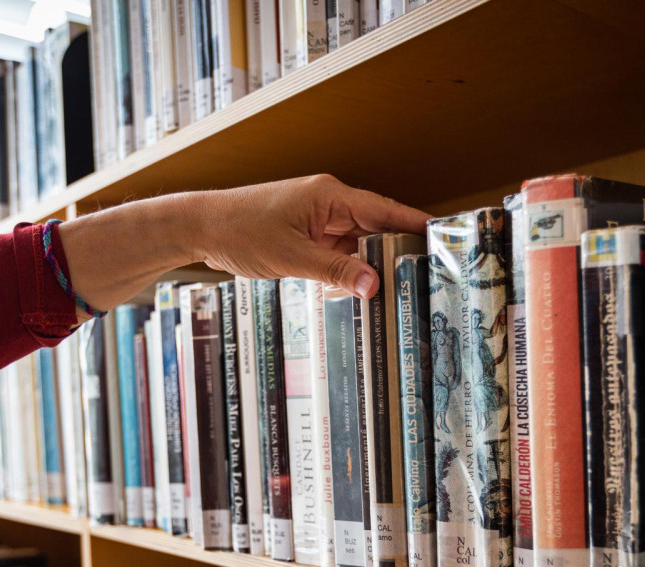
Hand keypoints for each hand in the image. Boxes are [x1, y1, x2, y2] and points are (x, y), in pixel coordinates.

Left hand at [193, 174, 431, 298]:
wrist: (201, 227)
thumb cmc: (240, 230)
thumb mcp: (291, 257)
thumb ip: (335, 272)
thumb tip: (373, 286)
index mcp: (329, 196)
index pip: (385, 210)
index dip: (415, 224)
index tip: (443, 236)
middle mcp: (329, 205)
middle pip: (377, 229)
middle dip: (400, 251)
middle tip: (429, 275)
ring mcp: (318, 222)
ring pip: (359, 245)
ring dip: (373, 266)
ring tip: (402, 289)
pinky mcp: (308, 237)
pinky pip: (339, 255)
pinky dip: (350, 272)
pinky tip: (363, 292)